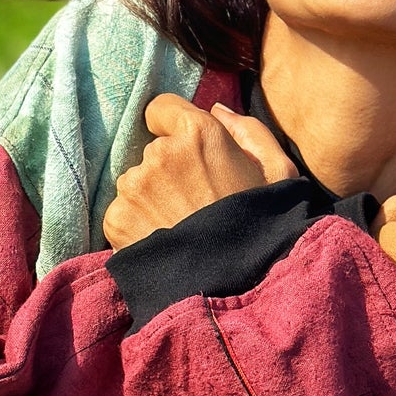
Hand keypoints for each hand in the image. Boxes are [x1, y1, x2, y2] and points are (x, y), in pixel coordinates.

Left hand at [102, 95, 296, 249]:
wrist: (234, 288)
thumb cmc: (263, 228)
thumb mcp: (278, 173)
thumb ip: (250, 131)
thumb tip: (216, 109)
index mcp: (199, 133)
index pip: (161, 107)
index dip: (173, 126)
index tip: (186, 151)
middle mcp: (160, 153)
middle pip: (153, 150)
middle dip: (169, 168)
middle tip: (194, 200)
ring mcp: (135, 187)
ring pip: (137, 182)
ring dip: (151, 197)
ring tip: (180, 225)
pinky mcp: (116, 219)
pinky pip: (122, 211)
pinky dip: (137, 224)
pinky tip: (165, 241)